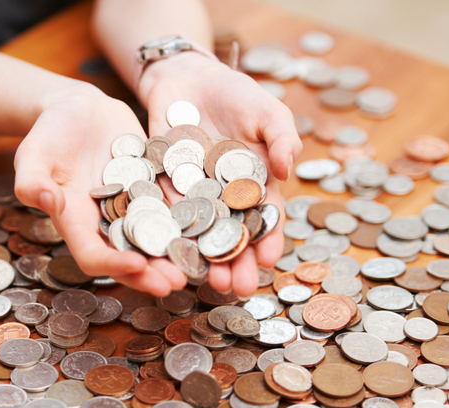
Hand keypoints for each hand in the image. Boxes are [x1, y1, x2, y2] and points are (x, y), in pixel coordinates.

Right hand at [13, 84, 186, 295]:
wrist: (79, 110)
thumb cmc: (49, 133)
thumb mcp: (33, 153)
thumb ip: (32, 180)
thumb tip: (45, 200)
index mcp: (76, 224)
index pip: (92, 256)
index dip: (114, 264)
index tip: (136, 265)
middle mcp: (107, 225)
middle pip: (130, 258)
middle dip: (152, 273)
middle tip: (176, 282)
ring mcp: (134, 211)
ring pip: (157, 241)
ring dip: (176, 256)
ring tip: (200, 266)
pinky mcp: (155, 193)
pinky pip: (174, 212)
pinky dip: (192, 223)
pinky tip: (215, 228)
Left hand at [140, 52, 302, 297]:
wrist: (189, 78)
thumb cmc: (237, 94)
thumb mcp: (268, 111)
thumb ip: (282, 137)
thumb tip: (286, 169)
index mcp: (254, 185)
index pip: (264, 219)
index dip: (269, 240)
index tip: (270, 261)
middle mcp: (223, 197)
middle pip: (231, 235)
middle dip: (236, 261)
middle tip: (238, 287)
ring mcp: (192, 194)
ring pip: (199, 232)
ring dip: (203, 257)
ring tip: (206, 281)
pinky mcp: (162, 185)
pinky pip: (164, 211)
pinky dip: (167, 232)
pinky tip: (169, 253)